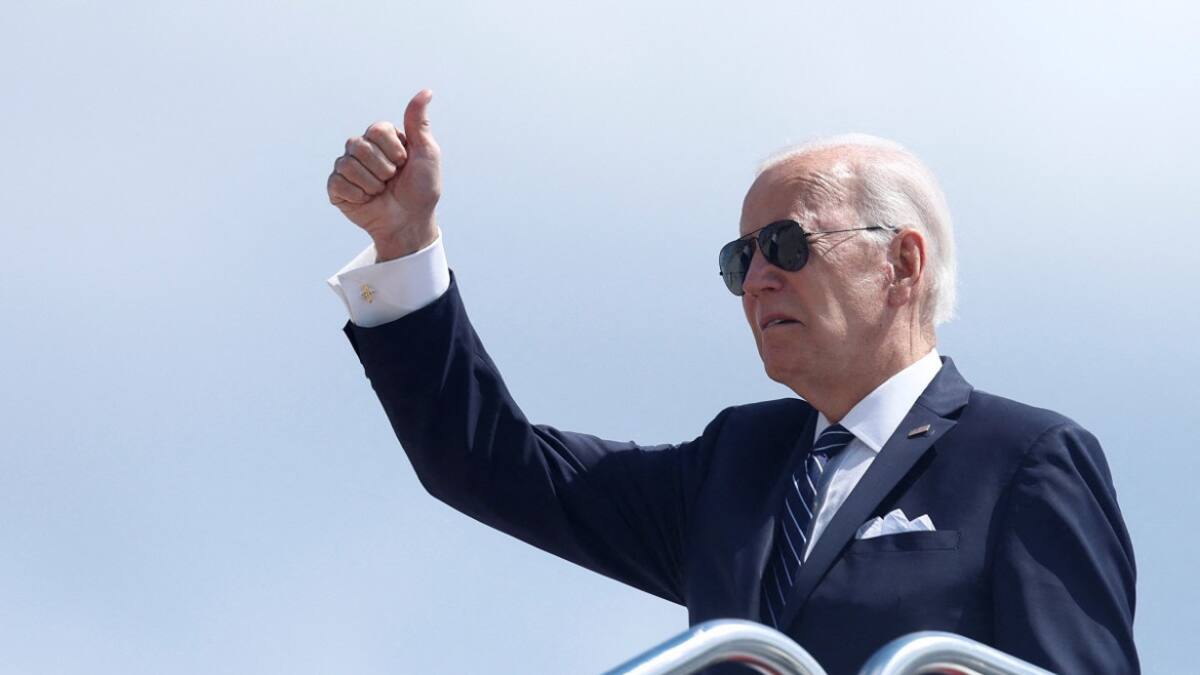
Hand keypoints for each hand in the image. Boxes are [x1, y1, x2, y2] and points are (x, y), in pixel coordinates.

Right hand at [327, 89, 441, 260]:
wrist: (410, 221)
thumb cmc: (422, 189)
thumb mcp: (426, 153)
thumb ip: (418, 122)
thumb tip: (426, 91)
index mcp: (381, 138)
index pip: (376, 130)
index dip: (393, 150)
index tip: (404, 163)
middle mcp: (362, 149)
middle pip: (358, 145)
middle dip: (383, 168)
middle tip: (392, 180)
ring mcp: (348, 168)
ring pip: (348, 164)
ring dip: (371, 183)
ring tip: (380, 191)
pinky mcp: (337, 188)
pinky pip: (338, 182)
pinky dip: (357, 195)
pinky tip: (367, 200)